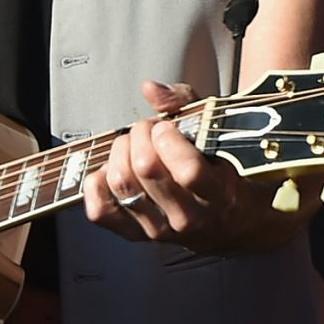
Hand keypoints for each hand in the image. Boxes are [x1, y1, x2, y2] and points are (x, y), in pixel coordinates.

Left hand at [82, 80, 298, 252]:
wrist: (226, 221)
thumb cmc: (219, 170)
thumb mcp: (216, 133)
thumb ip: (186, 104)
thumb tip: (150, 89)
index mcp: (217, 194)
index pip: (188, 170)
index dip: (168, 139)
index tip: (166, 127)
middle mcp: (187, 217)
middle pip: (146, 169)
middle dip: (140, 136)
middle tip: (146, 130)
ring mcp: (158, 229)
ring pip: (121, 184)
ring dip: (119, 153)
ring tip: (131, 146)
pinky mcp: (133, 234)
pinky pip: (100, 209)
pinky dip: (97, 183)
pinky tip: (112, 169)